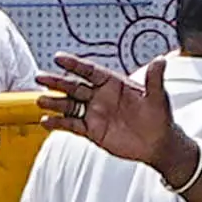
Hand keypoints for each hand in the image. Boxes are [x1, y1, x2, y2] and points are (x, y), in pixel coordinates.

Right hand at [41, 49, 183, 175]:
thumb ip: (155, 79)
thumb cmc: (159, 117)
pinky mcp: (91, 130)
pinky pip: (71, 125)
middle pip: (74, 86)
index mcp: (113, 83)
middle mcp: (100, 96)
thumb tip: (161, 60)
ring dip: (55, 102)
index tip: (59, 58)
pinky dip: (58, 123)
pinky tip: (46, 121)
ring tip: (41, 100)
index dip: (75, 64)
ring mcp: (94, 113)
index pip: (91, 71)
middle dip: (57, 81)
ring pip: (69, 105)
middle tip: (41, 76)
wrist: (158, 143)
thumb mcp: (158, 98)